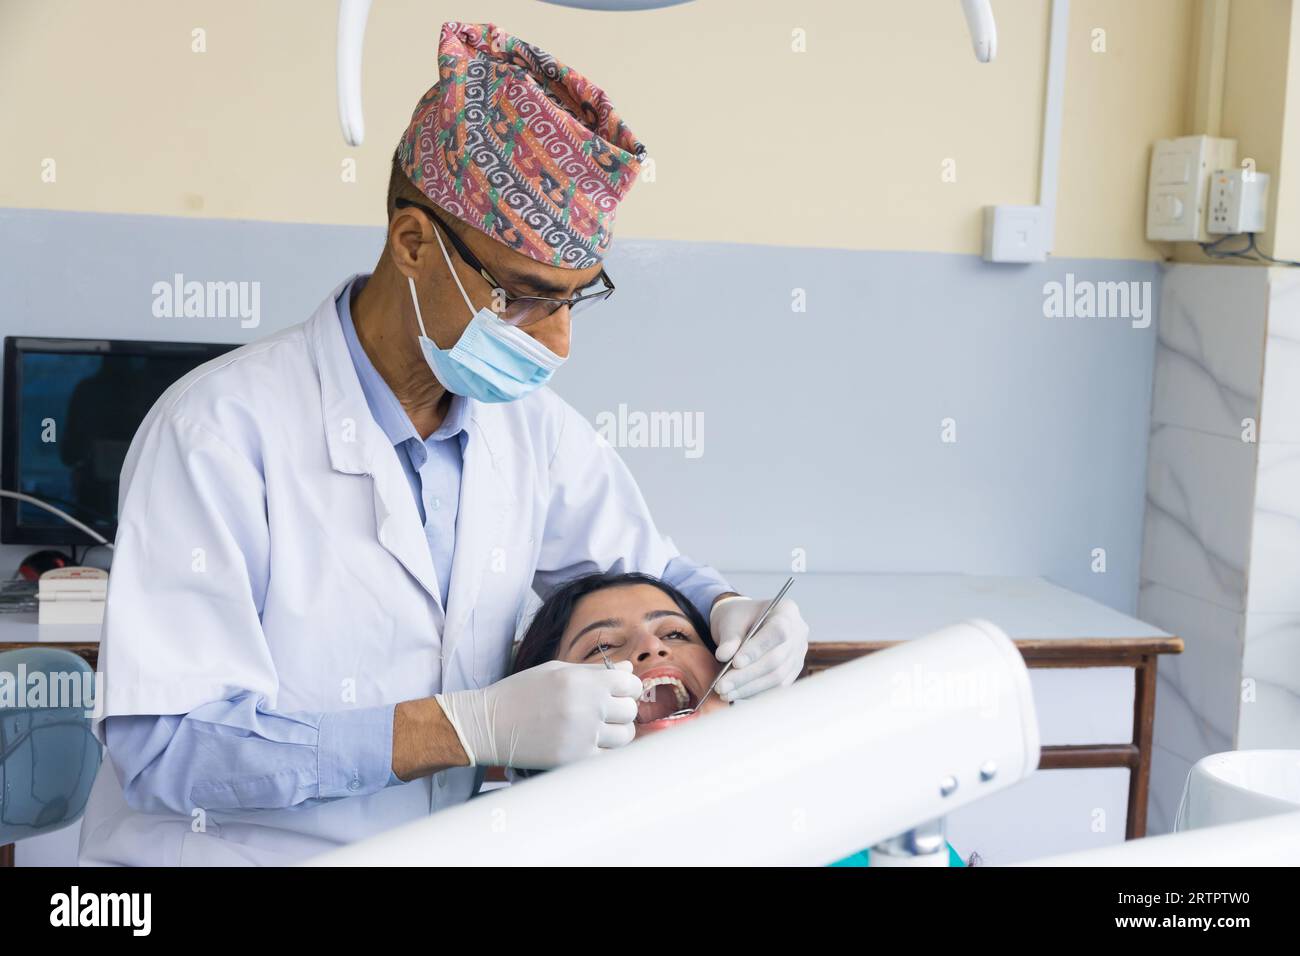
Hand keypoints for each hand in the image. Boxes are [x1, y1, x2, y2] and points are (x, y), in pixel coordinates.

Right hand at [434, 660, 642, 769]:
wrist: (490, 724)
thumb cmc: (521, 692)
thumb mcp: (556, 671)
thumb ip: (594, 671)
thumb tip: (627, 669)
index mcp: (583, 681)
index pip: (630, 683)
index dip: (627, 687)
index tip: (618, 691)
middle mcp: (587, 707)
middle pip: (630, 710)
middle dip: (621, 709)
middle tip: (604, 711)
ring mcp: (582, 735)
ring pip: (625, 736)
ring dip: (616, 732)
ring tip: (596, 728)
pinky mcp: (574, 759)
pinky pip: (607, 756)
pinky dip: (601, 750)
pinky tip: (584, 743)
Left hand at [709, 594, 808, 700]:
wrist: (746, 623)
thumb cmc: (740, 617)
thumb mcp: (730, 620)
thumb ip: (729, 637)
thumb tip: (723, 656)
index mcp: (786, 611)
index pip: (777, 632)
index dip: (757, 649)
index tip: (735, 662)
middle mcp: (798, 633)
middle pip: (776, 659)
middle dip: (746, 675)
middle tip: (721, 685)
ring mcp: (798, 654)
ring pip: (777, 677)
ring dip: (749, 688)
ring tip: (724, 692)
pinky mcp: (793, 671)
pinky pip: (777, 686)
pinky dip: (755, 692)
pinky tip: (736, 693)